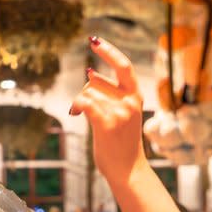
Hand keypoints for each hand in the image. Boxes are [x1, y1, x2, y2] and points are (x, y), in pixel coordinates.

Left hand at [70, 38, 148, 183]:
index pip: (123, 66)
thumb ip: (110, 94)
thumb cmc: (121, 143)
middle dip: (86, 93)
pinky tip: (76, 114)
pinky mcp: (107, 124)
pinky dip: (77, 106)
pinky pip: (85, 103)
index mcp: (135, 97)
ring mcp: (119, 112)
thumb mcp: (122, 114)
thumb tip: (89, 73)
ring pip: (87, 94)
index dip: (108, 51)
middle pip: (95, 83)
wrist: (128, 170)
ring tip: (87, 119)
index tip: (94, 41)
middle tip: (87, 110)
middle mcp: (129, 102)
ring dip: (81, 104)